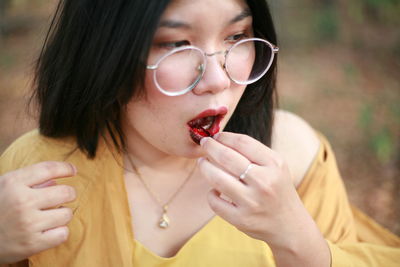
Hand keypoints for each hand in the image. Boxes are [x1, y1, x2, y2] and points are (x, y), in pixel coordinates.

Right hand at [0, 162, 76, 263]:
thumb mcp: (4, 188)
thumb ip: (29, 181)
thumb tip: (56, 181)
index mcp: (13, 184)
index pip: (48, 169)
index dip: (65, 168)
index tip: (73, 171)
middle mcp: (22, 202)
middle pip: (65, 192)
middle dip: (70, 193)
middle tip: (66, 196)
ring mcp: (28, 224)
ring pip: (66, 214)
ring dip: (63, 214)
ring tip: (52, 216)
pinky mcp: (32, 244)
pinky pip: (63, 234)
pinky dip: (60, 232)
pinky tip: (50, 230)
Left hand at [198, 132, 329, 265]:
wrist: (289, 225)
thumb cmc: (277, 189)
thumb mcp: (276, 167)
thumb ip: (253, 152)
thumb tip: (220, 140)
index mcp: (274, 165)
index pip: (243, 143)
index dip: (225, 137)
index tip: (216, 136)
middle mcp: (264, 182)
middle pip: (227, 157)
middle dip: (210, 147)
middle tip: (204, 143)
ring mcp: (252, 202)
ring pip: (217, 179)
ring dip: (205, 167)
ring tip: (202, 162)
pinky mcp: (241, 219)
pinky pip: (215, 201)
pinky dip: (211, 193)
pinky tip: (214, 189)